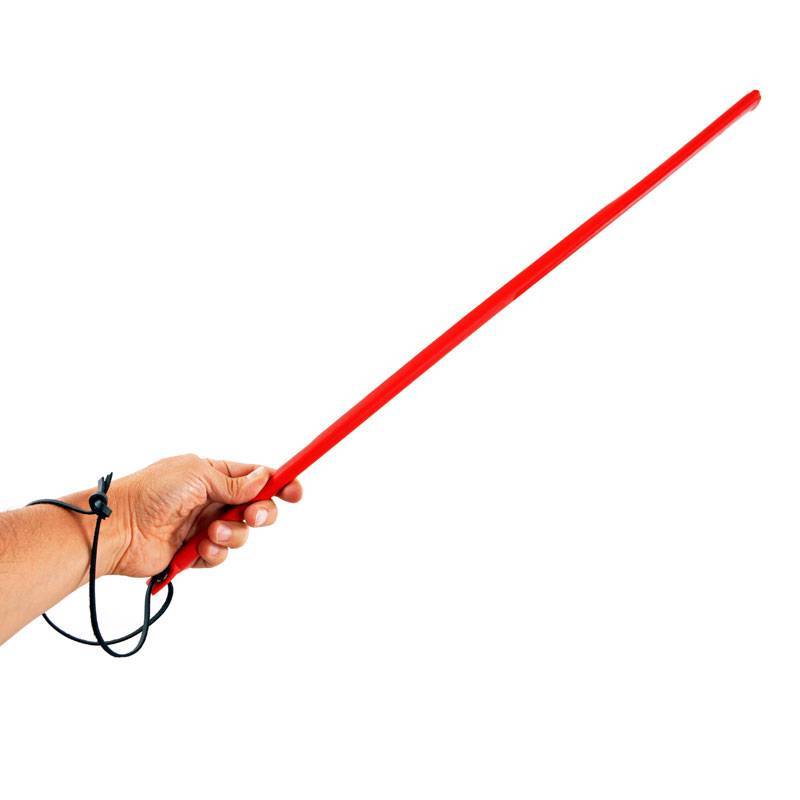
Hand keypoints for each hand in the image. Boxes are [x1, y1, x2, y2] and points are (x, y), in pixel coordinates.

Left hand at [99, 454, 301, 577]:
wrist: (118, 529)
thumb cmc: (151, 492)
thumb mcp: (198, 475)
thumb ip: (235, 482)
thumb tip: (263, 478)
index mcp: (214, 474)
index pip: (256, 477)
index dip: (279, 483)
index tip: (296, 492)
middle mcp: (212, 499)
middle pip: (256, 507)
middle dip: (260, 513)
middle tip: (252, 516)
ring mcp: (204, 526)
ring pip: (241, 535)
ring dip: (231, 536)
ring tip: (209, 535)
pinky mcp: (194, 552)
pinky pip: (220, 556)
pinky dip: (212, 554)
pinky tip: (196, 549)